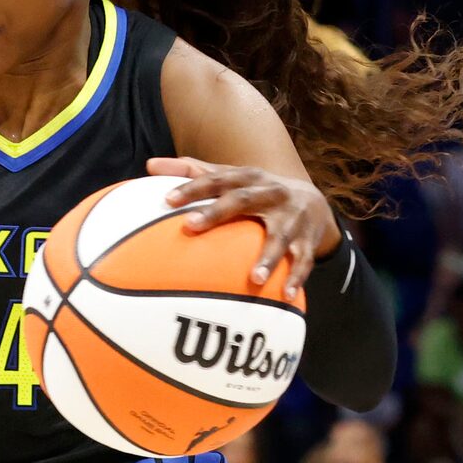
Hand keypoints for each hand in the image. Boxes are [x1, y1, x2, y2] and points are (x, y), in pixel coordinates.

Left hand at [146, 156, 336, 291]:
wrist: (314, 201)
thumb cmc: (257, 192)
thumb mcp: (230, 178)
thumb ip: (192, 171)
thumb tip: (149, 166)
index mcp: (249, 177)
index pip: (217, 179)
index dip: (192, 187)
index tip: (166, 199)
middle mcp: (271, 193)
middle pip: (243, 200)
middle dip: (217, 213)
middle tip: (190, 226)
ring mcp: (292, 217)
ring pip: (279, 236)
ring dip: (268, 257)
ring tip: (255, 278)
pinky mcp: (307, 240)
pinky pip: (303, 260)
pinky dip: (296, 278)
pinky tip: (285, 296)